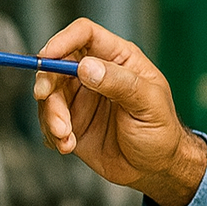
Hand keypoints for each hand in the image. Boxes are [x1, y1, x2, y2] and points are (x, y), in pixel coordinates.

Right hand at [33, 18, 206, 205]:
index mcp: (120, 59)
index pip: (85, 34)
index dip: (62, 40)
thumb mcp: (148, 104)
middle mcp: (96, 74)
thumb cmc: (161, 132)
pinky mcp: (71, 122)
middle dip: (47, 81)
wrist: (155, 170)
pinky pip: (48, 120)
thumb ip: (119, 83)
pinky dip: (51, 133)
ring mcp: (82, 98)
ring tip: (65, 136)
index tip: (46, 58)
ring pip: (49, 94)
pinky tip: (68, 146)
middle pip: (57, 63)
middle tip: (45, 98)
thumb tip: (85, 66)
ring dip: (50, 114)